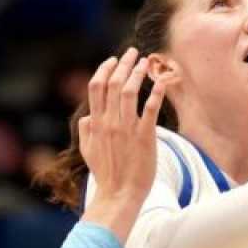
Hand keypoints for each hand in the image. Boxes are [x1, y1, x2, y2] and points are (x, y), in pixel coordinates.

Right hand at [76, 48, 165, 242]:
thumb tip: (87, 116)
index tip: (112, 60)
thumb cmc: (106, 175)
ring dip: (138, 73)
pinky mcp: (144, 136)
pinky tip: (162, 81)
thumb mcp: (88, 151)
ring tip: (145, 62)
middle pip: (114, 84)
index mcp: (95, 123)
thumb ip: (86, 131)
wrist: (119, 195)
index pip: (96, 87)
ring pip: (130, 91)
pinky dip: (156, 93)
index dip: (104, 70)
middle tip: (132, 52)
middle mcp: (109, 122)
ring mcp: (126, 128)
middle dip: (123, 64)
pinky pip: (150, 109)